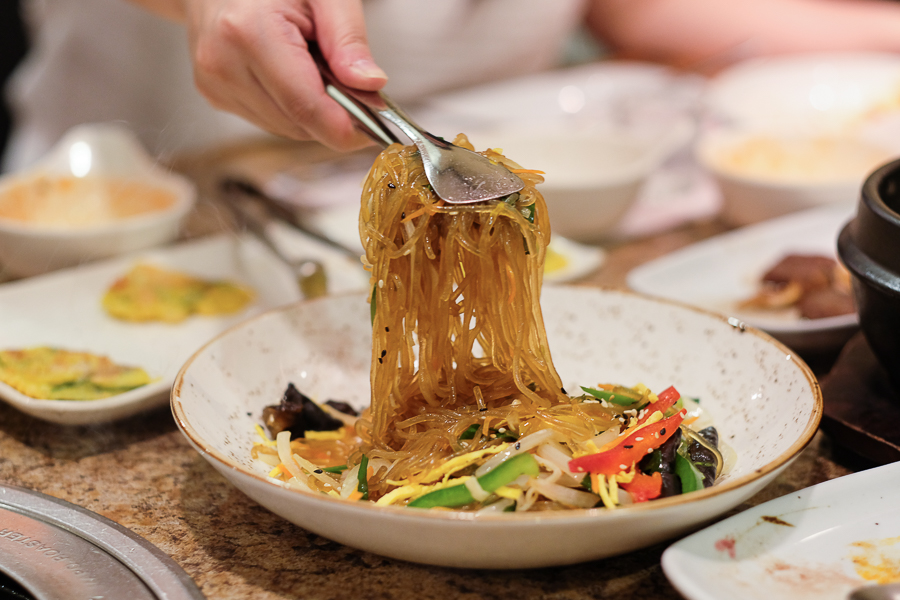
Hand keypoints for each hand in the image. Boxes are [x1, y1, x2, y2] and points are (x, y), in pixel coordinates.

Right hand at [182, 0, 387, 150]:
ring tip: (311, 64)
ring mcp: (215, 83)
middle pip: (298, 122)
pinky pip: (268, 119)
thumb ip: (348, 39)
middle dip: (332, 113)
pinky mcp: (215, 94)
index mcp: (249, 32)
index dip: (345, 128)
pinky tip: (289, 72)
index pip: (305, 107)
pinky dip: (290, 106)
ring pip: (285, 127)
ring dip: (311, 110)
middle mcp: (224, 63)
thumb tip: (370, 85)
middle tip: (347, 80)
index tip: (375, 128)